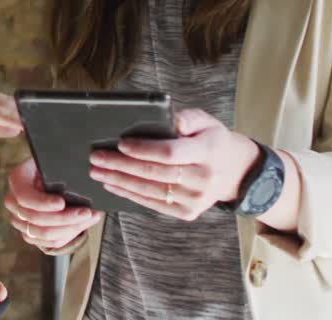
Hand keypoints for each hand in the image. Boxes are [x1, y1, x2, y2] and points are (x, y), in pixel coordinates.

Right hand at [4, 157, 100, 251]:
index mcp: (17, 180)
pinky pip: (49, 242)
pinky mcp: (30, 234)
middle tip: (86, 212)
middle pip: (35, 220)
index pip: (25, 197)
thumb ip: (56, 169)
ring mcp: (19, 220)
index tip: (62, 203)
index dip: (43, 203)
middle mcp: (13, 202)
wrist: (49, 174)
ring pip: (43, 234)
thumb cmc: (53, 165)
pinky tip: (83, 224)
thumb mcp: (52, 160)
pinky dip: (68, 236)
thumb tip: (70, 185)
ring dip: (69, 229)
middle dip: (64, 218)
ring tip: (89, 218)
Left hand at [88, 108, 259, 220]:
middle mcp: (203, 178)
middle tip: (97, 158)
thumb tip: (171, 121)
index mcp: (208, 151)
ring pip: (151, 191)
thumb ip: (188, 117)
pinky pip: (153, 204)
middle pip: (155, 173)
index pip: (170, 152)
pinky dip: (130, 195)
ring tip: (98, 172)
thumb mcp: (206, 121)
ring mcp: (195, 199)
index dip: (143, 149)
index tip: (121, 143)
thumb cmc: (211, 140)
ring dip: (120, 182)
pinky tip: (112, 185)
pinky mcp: (187, 213)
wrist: (234, 172)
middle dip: (122, 166)